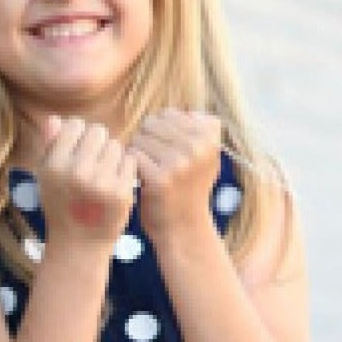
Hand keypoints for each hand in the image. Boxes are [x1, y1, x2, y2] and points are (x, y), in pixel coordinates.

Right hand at [37, 115, 137, 252]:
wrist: (79, 246)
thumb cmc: (62, 207)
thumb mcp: (46, 177)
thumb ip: (49, 146)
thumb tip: (54, 118)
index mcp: (54, 165)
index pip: (75, 125)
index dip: (80, 136)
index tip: (79, 153)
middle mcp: (77, 172)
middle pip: (98, 131)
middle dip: (98, 145)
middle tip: (94, 166)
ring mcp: (101, 182)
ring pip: (116, 145)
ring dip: (112, 157)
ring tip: (104, 177)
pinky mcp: (121, 192)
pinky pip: (129, 161)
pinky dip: (125, 170)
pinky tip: (115, 185)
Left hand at [128, 110, 221, 246]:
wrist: (184, 229)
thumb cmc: (188, 189)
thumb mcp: (206, 157)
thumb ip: (201, 129)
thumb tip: (190, 111)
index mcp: (209, 136)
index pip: (168, 115)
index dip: (160, 133)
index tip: (167, 154)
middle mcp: (197, 147)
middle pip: (152, 124)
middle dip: (147, 141)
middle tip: (155, 164)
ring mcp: (179, 163)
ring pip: (141, 138)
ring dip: (138, 154)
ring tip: (149, 172)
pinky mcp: (160, 179)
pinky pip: (133, 156)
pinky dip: (132, 167)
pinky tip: (141, 180)